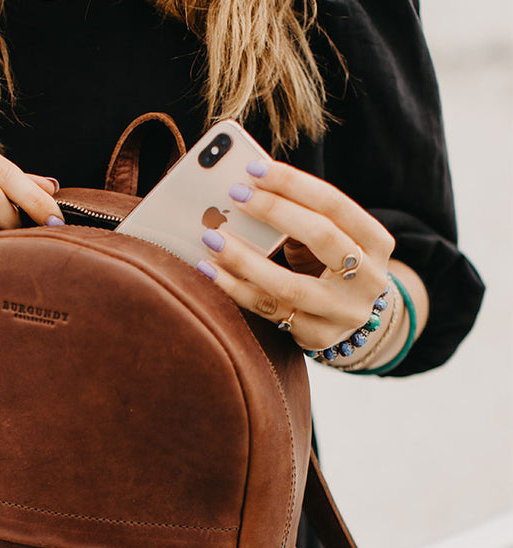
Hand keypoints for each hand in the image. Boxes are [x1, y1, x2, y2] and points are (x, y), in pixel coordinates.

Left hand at [196, 160, 395, 352]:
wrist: (350, 316)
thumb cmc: (330, 265)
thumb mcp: (330, 239)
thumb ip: (301, 217)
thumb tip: (248, 189)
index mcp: (376, 242)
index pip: (335, 205)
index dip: (294, 185)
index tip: (255, 170)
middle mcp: (368, 279)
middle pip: (321, 237)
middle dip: (274, 212)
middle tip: (235, 195)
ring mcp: (343, 312)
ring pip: (289, 285)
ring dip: (245, 259)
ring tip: (213, 238)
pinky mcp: (317, 336)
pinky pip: (268, 311)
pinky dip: (236, 289)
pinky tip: (212, 271)